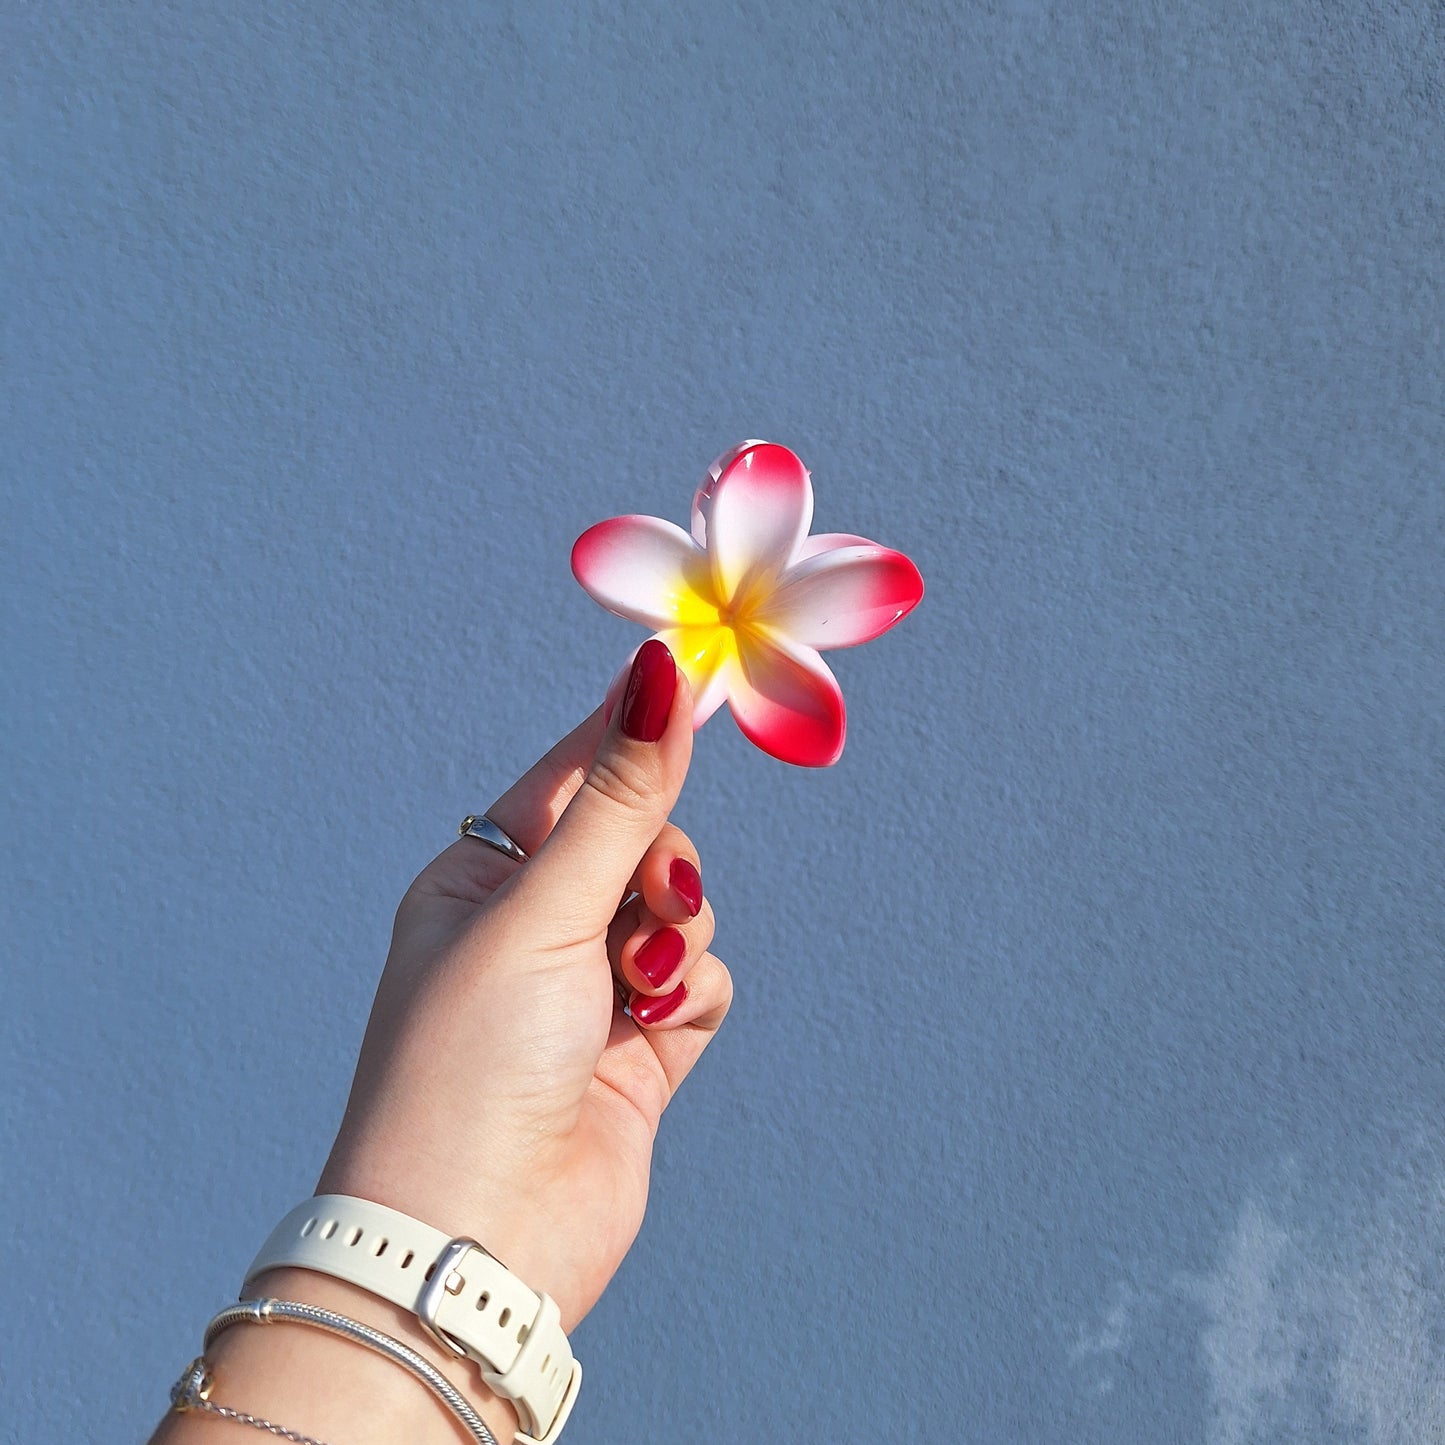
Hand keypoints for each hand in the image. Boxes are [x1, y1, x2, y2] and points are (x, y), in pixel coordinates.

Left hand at [314, 638, 731, 1334]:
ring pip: (679, 908)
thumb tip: (656, 672)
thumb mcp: (540, 911)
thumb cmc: (472, 1061)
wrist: (475, 1241)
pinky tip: (653, 1024)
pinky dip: (689, 989)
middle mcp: (532, 928)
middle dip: (658, 860)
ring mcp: (587, 991)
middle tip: (657, 891)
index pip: (568, 776)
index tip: (688, 669)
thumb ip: (618, 800)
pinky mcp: (638, 1050)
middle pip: (638, 841)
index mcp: (479, 880)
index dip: (627, 731)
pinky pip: (698, 977)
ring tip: (638, 982)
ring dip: (674, 931)